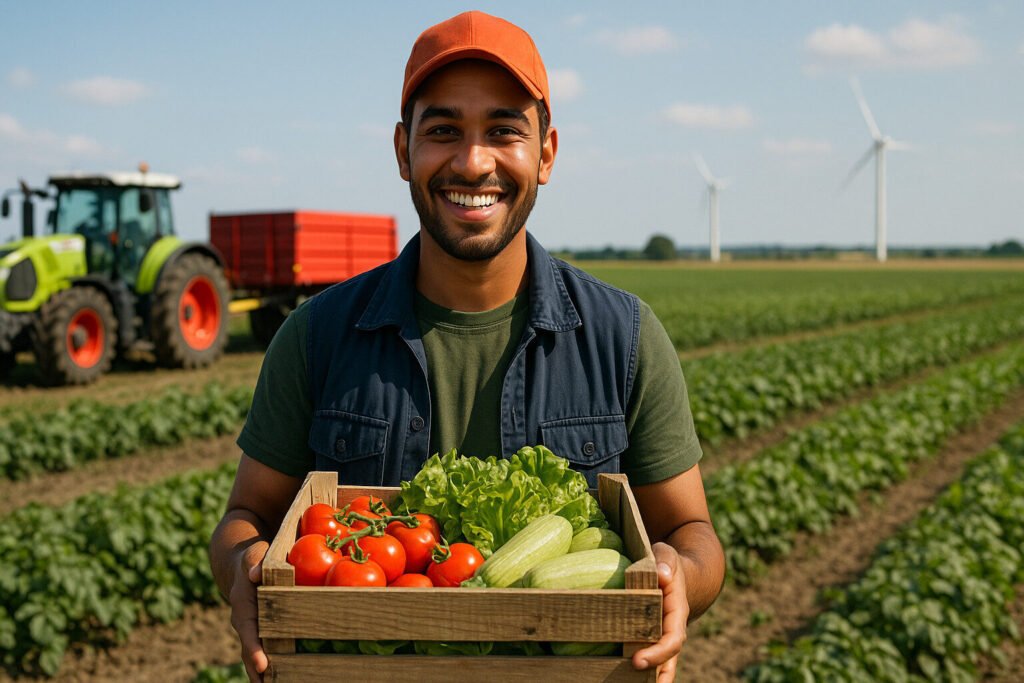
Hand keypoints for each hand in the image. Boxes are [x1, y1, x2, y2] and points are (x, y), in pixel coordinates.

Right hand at [229, 541, 269, 682]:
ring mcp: (253, 628)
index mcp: (243, 604)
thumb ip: (253, 561)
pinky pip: (265, 648)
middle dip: (256, 669)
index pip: (247, 629)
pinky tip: (287, 677)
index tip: (262, 665)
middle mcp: (245, 621)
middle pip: (250, 649)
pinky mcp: (262, 631)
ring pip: (256, 653)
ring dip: (263, 673)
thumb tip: (254, 573)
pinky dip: (272, 664)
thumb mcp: (253, 554)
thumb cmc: (254, 558)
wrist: (246, 565)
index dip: (254, 648)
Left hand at [632, 542, 688, 682]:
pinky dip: (638, 670)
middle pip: (667, 660)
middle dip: (653, 674)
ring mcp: (660, 636)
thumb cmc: (665, 562)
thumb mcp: (667, 555)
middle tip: (631, 677)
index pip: (672, 639)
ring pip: (659, 664)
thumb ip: (666, 562)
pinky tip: (616, 677)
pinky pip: (646, 655)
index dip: (658, 653)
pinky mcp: (649, 637)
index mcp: (677, 612)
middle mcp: (671, 629)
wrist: (670, 571)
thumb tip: (661, 576)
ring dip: (648, 678)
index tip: (638, 661)